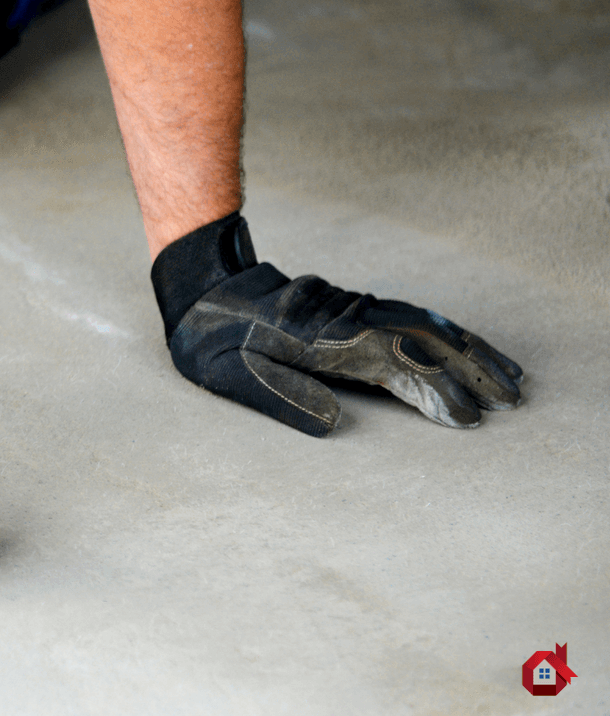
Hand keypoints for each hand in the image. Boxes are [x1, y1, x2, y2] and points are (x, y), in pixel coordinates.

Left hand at [150, 213, 522, 436]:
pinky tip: (468, 347)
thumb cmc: (214, 341)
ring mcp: (355, 311)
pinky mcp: (354, 309)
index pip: (395, 365)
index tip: (468, 419)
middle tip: (511, 401)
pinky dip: (447, 332)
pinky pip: (411, 317)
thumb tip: (333, 425)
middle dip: (472, 370)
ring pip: (426, 325)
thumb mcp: (233, 375)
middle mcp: (349, 321)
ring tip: (510, 376)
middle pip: (424, 341)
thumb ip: (282, 397)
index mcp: (324, 341)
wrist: (203, 290)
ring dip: (470, 349)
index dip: (434, 392)